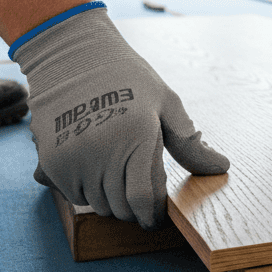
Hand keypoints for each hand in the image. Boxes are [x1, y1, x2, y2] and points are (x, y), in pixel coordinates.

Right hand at [12, 6, 228, 228]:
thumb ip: (189, 143)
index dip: (153, 215)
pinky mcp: (50, 161)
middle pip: (121, 208)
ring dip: (110, 199)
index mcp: (136, 139)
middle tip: (140, 190)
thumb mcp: (166, 102)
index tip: (157, 217)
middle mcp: (102, 153)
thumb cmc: (128, 76)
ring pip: (96, 205)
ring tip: (117, 172)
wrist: (73, 54)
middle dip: (135, 208)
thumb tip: (221, 167)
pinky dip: (85, 190)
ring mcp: (72, 159)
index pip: (144, 199)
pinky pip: (72, 195)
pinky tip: (95, 165)